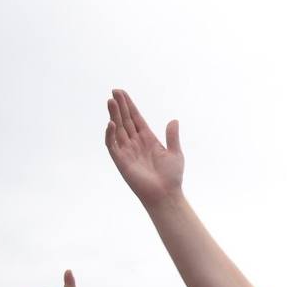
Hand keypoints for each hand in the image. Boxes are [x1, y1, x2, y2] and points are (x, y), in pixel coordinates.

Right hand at [105, 89, 183, 205]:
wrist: (166, 194)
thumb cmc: (172, 177)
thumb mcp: (175, 153)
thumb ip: (172, 137)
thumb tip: (174, 120)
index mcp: (147, 139)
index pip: (135, 118)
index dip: (129, 105)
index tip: (121, 93)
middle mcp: (135, 143)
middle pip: (125, 120)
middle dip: (119, 106)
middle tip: (114, 92)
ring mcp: (127, 151)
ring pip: (117, 129)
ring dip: (114, 115)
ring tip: (111, 101)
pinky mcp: (121, 161)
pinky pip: (112, 145)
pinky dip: (110, 135)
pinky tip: (111, 123)